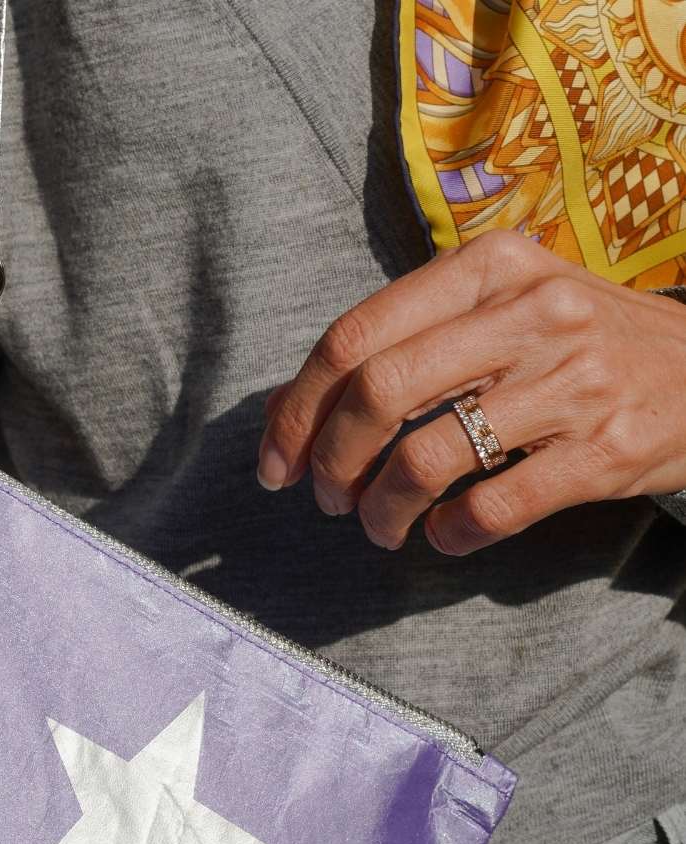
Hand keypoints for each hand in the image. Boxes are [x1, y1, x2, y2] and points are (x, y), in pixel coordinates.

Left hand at [256, 230, 685, 554]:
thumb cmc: (577, 344)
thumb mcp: (494, 315)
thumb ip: (395, 348)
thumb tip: (281, 408)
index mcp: (488, 268)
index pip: (354, 337)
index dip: (297, 409)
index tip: (276, 462)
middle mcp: (531, 312)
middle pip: (377, 393)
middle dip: (329, 461)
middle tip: (325, 499)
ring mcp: (574, 380)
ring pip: (427, 457)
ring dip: (379, 509)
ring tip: (377, 526)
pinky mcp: (608, 449)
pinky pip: (493, 508)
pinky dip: (449, 533)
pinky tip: (442, 535)